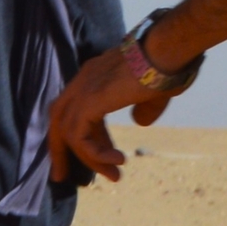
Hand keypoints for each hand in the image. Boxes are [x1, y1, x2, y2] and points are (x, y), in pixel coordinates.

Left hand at [47, 46, 158, 184]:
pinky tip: (117, 160)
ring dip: (88, 159)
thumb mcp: (154, 93)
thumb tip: (140, 122)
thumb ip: (144, 108)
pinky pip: (78, 137)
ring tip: (112, 176)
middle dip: (60, 149)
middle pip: (59, 119)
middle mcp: (84, 80)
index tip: (108, 155)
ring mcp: (83, 89)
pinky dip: (94, 154)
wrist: (167, 49)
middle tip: (61, 175)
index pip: (80, 110)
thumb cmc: (167, 65)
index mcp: (96, 75)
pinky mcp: (87, 101)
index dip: (92, 136)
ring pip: (67, 133)